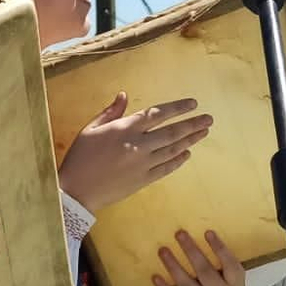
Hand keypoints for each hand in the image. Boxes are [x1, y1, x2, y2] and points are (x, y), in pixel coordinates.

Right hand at [57, 94, 212, 211]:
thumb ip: (110, 112)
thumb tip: (124, 95)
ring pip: (173, 149)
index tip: (193, 103)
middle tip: (208, 118)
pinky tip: (187, 153)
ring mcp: (143, 163)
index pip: (157, 113)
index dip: (177, 108)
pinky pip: (166, 168)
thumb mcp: (90, 129)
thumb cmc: (79, 157)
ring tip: (204, 132)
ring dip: (191, 139)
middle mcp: (138, 144)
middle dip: (193, 123)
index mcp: (124, 128)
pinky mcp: (144, 180)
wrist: (76, 190)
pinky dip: (178, 160)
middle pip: (172, 131)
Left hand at [150, 229, 245, 285]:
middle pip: (205, 272)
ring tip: (163, 251)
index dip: (220, 249)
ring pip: (187, 285)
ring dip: (174, 267)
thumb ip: (225, 269)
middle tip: (179, 234)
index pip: (231, 266)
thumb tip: (206, 238)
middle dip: (191, 251)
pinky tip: (156, 277)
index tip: (208, 232)